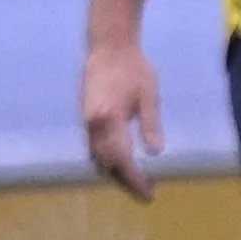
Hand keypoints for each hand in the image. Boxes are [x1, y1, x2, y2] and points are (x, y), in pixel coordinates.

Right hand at [81, 40, 162, 200]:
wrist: (107, 46)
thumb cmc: (133, 67)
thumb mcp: (148, 95)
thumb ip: (150, 124)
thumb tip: (156, 152)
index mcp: (109, 118)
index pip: (121, 159)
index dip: (134, 179)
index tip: (148, 193)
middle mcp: (93, 124)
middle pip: (106, 164)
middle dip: (124, 182)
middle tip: (143, 193)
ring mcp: (85, 122)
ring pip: (96, 158)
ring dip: (113, 173)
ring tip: (133, 181)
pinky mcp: (84, 118)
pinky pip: (92, 148)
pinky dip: (105, 160)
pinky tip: (120, 162)